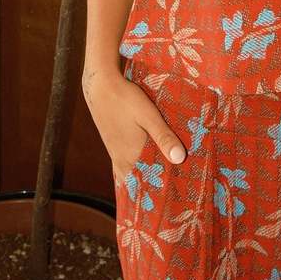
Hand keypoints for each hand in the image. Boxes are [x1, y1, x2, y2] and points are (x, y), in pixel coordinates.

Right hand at [82, 67, 187, 183]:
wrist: (100, 88)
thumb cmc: (126, 100)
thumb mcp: (149, 116)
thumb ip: (164, 137)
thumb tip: (180, 159)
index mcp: (131, 157)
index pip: (149, 183)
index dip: (163, 188)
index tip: (179, 191)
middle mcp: (121, 160)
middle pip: (140, 182)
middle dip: (156, 185)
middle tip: (175, 189)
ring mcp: (115, 155)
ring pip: (131, 175)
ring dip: (145, 178)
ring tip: (162, 181)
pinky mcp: (113, 147)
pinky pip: (123, 168)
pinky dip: (134, 171)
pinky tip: (141, 169)